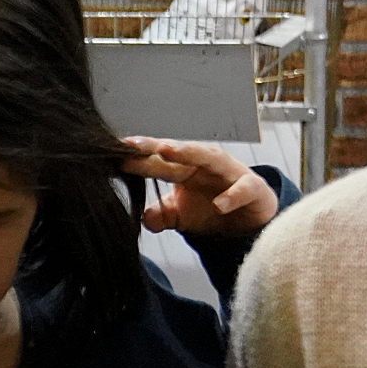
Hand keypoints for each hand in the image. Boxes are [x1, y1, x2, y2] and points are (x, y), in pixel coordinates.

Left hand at [123, 136, 277, 235]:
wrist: (250, 222)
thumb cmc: (212, 210)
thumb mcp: (182, 217)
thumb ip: (162, 216)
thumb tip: (143, 218)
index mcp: (185, 169)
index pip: (158, 161)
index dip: (137, 158)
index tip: (114, 154)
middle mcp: (205, 164)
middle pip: (178, 152)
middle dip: (155, 146)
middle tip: (133, 144)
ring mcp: (229, 173)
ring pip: (209, 157)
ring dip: (188, 152)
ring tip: (167, 152)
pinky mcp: (252, 188)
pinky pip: (242, 189)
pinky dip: (231, 196)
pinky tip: (219, 205)